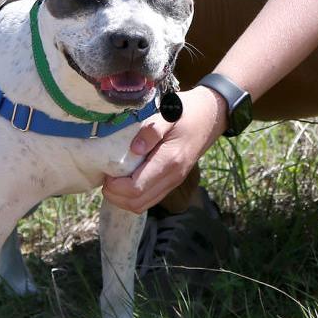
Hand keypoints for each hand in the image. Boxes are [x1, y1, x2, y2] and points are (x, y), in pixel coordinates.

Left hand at [101, 86, 227, 213]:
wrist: (211, 116)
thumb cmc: (187, 111)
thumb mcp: (169, 112)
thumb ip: (152, 129)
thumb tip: (135, 148)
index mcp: (169, 161)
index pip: (136, 189)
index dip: (115, 186)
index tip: (106, 172)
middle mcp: (172, 177)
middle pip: (136, 203)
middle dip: (115, 195)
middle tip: (106, 177)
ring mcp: (174, 181)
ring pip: (142, 205)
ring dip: (123, 198)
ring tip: (114, 179)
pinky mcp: (173, 181)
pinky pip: (149, 199)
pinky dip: (133, 196)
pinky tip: (126, 180)